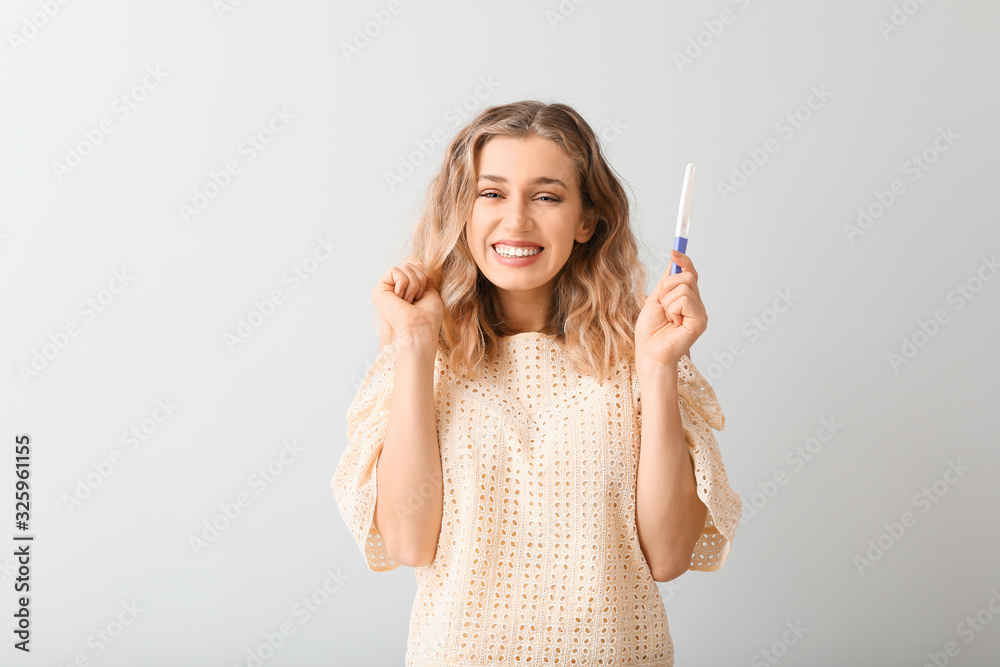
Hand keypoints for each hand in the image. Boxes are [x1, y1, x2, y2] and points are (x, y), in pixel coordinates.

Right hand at [371, 257, 443, 347]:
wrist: (420, 328)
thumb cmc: (428, 316)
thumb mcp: (431, 292)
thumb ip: (423, 276)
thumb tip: (417, 261)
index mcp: (406, 289)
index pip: (413, 265)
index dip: (422, 271)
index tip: (425, 287)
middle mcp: (395, 288)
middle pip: (410, 264)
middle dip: (420, 279)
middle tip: (416, 298)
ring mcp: (386, 289)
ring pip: (404, 266)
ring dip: (414, 284)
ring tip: (409, 301)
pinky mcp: (379, 290)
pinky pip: (395, 270)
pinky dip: (404, 283)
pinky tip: (401, 299)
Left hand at [634, 250, 707, 368]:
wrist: (649, 352)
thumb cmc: (650, 331)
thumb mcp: (655, 299)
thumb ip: (666, 281)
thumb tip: (674, 259)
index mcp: (687, 299)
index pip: (690, 273)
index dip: (684, 261)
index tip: (674, 251)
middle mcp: (697, 305)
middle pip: (687, 276)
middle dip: (667, 286)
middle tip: (662, 305)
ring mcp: (700, 313)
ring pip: (684, 287)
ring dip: (667, 302)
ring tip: (667, 318)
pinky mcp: (700, 322)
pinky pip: (684, 300)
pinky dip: (672, 310)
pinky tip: (673, 323)